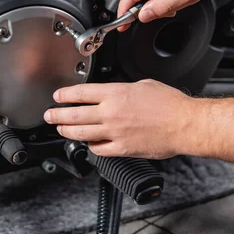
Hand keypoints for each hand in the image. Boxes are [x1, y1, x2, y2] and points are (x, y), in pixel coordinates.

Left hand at [43, 79, 201, 158]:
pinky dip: (91, 146)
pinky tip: (89, 143)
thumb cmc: (170, 104)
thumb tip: (115, 93)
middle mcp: (111, 113)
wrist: (184, 124)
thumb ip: (124, 89)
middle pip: (74, 114)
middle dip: (57, 115)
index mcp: (116, 93)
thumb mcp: (144, 85)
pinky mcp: (122, 149)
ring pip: (81, 133)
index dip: (64, 95)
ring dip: (67, 131)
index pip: (80, 93)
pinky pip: (99, 149)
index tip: (58, 96)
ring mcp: (114, 132)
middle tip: (50, 115)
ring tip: (61, 129)